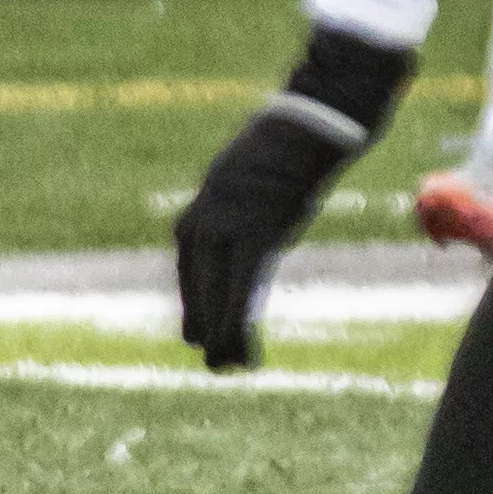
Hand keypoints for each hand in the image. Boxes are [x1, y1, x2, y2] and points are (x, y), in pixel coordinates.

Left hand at [173, 28, 412, 369]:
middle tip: (211, 360)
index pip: (190, 271)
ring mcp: (225, 231)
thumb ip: (236, 213)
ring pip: (215, 298)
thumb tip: (239, 238)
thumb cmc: (281, 150)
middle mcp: (202, 224)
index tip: (196, 332)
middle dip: (203, 325)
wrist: (303, 126)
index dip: (196, 305)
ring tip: (225, 366)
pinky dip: (239, 326)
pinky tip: (242, 352)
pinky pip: (241, 293)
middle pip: (198, 288)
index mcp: (199, 212)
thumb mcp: (247, 184)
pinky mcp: (254, 238)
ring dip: (221, 336)